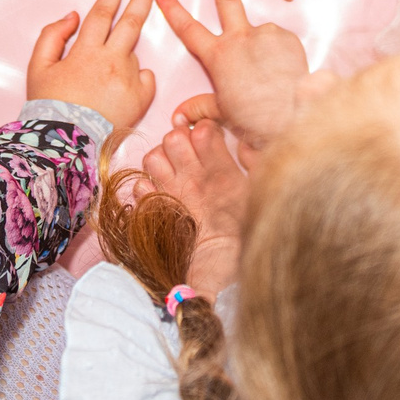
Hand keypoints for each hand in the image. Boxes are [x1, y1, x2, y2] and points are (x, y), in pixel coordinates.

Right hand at [27, 0, 161, 138]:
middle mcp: (112, 61)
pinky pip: (146, 78)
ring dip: (124, 56)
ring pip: (133, 54)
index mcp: (86, 51)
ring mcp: (130, 79)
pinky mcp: (141, 98)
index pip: (103, 12)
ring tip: (105, 76)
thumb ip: (53, 35)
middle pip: (132, 20)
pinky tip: (121, 88)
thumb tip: (74, 15)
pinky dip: (137, 77)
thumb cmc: (49, 106)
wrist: (65, 145)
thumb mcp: (38, 67)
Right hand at [140, 118, 250, 291]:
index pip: (203, 129)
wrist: (225, 270)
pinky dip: (145, 188)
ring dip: (160, 161)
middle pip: (173, 137)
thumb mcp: (257, 199)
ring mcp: (176, 191)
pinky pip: (141, 186)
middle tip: (190, 161)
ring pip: (155, 156)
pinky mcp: (160, 209)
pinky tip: (160, 200)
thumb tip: (247, 143)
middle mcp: (196, 176)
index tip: (208, 141)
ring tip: (173, 180)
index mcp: (221, 170)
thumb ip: (255, 168)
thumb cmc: (246, 238)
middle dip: (178, 142)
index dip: (202, 130)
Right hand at [154, 0, 313, 148]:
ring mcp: (264, 34)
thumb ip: (201, 107)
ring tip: (270, 74)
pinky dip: (278, 52)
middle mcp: (239, 38)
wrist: (292, 114)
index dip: (172, 9)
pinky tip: (282, 71)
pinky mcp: (286, 36)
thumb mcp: (223, 112)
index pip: (188, 28)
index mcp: (218, 56)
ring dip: (261, 47)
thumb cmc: (255, 117)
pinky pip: (278, 41)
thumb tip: (179, 115)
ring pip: (258, 33)